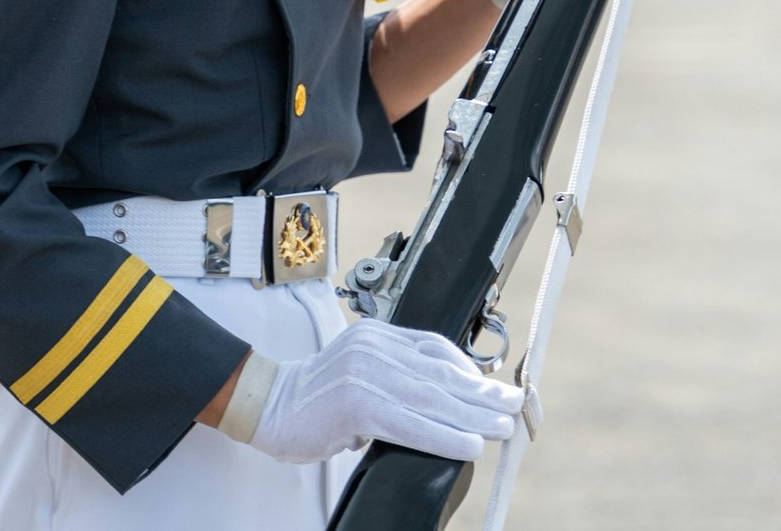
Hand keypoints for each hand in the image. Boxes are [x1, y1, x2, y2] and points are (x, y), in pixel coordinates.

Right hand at [218, 318, 523, 463]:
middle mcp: (375, 347)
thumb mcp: (360, 372)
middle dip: (483, 392)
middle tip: (513, 405)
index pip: (435, 348)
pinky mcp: (358, 404)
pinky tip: (468, 445)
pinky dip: (444, 436)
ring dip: (474, 416)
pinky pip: (411, 424)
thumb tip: (446, 398)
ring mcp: (365, 374)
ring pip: (433, 398)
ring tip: (501, 427)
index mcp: (378, 335)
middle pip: (441, 372)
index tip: (495, 388)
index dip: (470, 370)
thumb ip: (397, 375)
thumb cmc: (316, 397)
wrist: (268, 406)